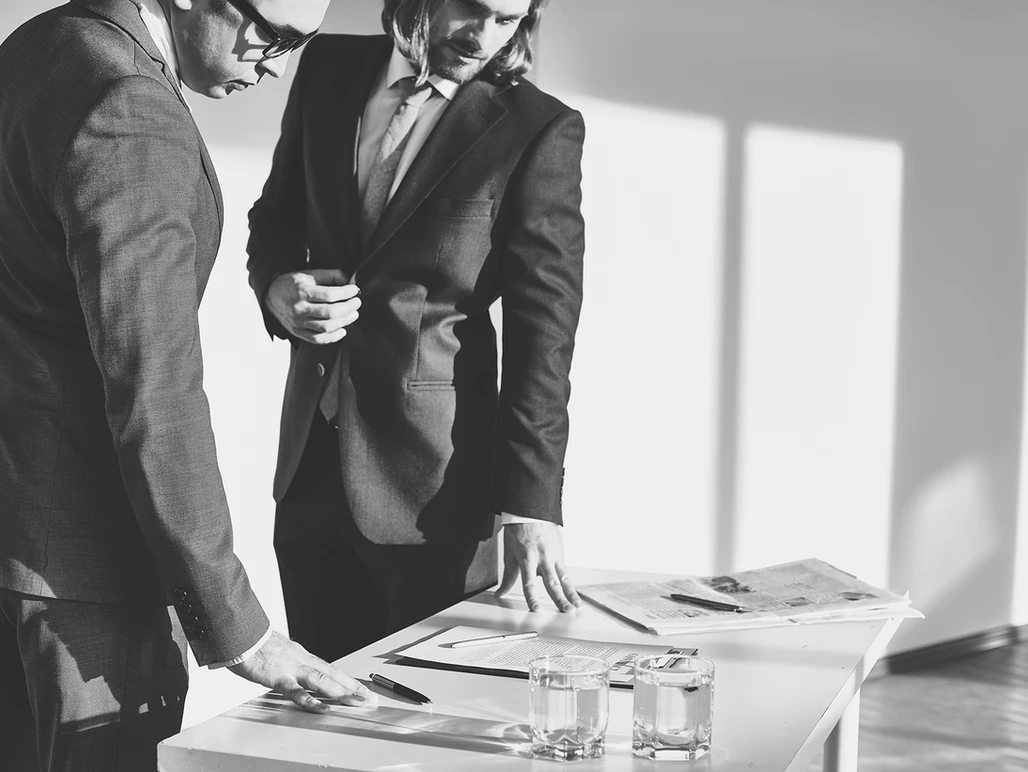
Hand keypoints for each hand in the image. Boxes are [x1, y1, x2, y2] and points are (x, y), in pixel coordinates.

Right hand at [229, 631, 376, 712]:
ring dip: (341, 692)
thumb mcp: (276, 652)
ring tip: (357, 702)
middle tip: (369, 698)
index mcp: (300, 655)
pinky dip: (310, 700)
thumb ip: (288, 662)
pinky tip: (322, 708)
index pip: (330, 668)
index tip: (361, 688)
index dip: (347, 679)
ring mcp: (290, 668)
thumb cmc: (252, 642)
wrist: (238, 632)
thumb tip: (295, 671)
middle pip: (332, 674)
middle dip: (352, 687)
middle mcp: (300, 660)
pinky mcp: (276, 676)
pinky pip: (295, 691)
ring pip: (321, 681)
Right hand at [265, 269, 360, 344]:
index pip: (330, 294)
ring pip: (326, 327)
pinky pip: (319, 339)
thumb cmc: (294, 284)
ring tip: (353, 314)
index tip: (355, 289)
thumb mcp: (309, 274)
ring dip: (345, 321)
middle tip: (357, 302)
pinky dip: (333, 337)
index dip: (346, 292)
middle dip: (348, 308)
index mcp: (302, 291)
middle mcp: (300, 308)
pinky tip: (342, 330)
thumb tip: (348, 281)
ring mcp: (299, 323)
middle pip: (330, 312)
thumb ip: (330, 275)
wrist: (272, 296)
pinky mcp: (299, 332)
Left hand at [494, 522, 581, 612]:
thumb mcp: (509, 554)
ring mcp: (553, 556)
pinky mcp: (560, 553)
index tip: (536, 609)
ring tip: (575, 607)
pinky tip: (576, 596)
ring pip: (563, 579)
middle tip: (566, 611)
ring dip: (570, 595)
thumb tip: (501, 593)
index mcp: (527, 559)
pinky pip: (566, 572)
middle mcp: (542, 559)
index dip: (533, 597)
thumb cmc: (519, 531)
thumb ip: (508, 577)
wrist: (530, 512)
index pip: (529, 583)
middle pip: (552, 583)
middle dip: (559, 599)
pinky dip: (571, 585)